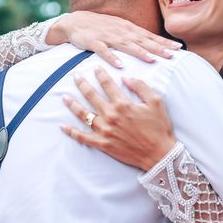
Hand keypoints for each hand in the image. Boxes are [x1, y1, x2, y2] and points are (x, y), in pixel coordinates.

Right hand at [47, 11, 181, 68]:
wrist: (75, 21)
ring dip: (140, 52)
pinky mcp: (94, 42)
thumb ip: (135, 37)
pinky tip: (120, 65)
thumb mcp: (120, 29)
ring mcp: (108, 36)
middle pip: (143, 41)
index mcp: (129, 29)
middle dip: (158, 48)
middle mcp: (121, 31)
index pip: (150, 36)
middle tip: (172, 55)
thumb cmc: (101, 27)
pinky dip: (112, 58)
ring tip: (152, 59)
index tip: (178, 48)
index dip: (164, 42)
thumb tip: (153, 45)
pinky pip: (104, 51)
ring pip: (127, 45)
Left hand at [61, 67, 176, 169]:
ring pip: (83, 114)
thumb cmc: (159, 128)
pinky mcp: (103, 144)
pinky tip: (63, 126)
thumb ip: (141, 87)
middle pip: (91, 96)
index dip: (100, 74)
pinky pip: (83, 137)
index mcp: (123, 104)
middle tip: (76, 77)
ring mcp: (105, 131)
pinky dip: (72, 132)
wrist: (159, 154)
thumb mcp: (156, 102)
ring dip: (73, 104)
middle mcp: (111, 115)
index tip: (95, 68)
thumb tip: (126, 78)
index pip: (107, 84)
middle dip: (82, 84)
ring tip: (64, 97)